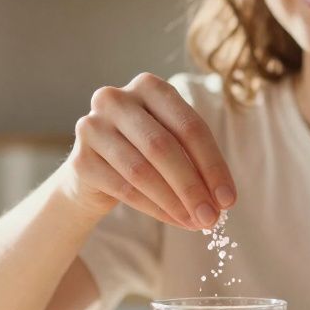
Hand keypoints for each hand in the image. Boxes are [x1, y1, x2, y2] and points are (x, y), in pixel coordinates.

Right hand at [59, 73, 235, 229]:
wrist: (94, 172)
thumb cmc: (144, 154)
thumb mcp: (173, 146)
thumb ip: (196, 163)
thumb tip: (222, 200)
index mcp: (148, 86)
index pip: (189, 127)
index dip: (213, 165)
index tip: (229, 199)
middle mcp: (116, 99)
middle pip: (164, 147)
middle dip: (193, 187)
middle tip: (212, 218)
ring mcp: (92, 126)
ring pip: (142, 170)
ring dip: (174, 202)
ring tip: (195, 223)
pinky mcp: (79, 159)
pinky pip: (123, 188)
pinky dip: (154, 208)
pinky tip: (173, 220)